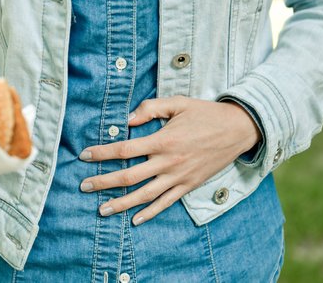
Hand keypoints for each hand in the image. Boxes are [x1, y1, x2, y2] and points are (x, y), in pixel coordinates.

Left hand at [79, 96, 259, 225]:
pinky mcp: (188, 185)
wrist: (238, 129)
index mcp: (163, 140)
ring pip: (144, 195)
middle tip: (84, 186)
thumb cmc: (205, 114)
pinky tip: (135, 220)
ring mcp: (178, 177)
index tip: (84, 155)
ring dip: (121, 203)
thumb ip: (151, 108)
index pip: (124, 149)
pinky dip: (150, 213)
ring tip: (102, 210)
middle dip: (103, 182)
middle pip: (129, 176)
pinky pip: (166, 203)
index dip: (102, 153)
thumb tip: (127, 120)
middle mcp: (168, 162)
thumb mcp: (178, 103)